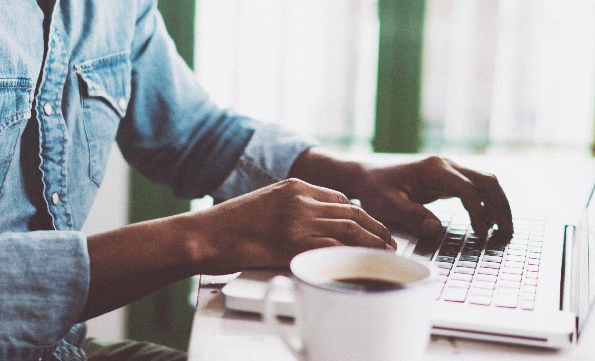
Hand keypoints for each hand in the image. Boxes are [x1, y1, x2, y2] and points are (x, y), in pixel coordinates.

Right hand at [191, 178, 394, 273]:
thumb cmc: (229, 226)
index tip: (372, 227)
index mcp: (294, 186)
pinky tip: (363, 263)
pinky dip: (353, 256)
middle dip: (376, 228)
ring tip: (386, 254)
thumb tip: (312, 227)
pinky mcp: (293, 243)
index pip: (339, 199)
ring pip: (350, 229)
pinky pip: (333, 248)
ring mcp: (298, 220)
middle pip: (352, 212)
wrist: (205, 235)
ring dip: (373, 243)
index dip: (361, 215)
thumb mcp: (264, 204)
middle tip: (390, 242)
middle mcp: (300, 199)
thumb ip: (290, 210)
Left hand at [290, 149, 512, 242]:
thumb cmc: (374, 190)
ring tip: (504, 232)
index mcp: (434, 170)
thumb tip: (437, 230)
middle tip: (507, 234)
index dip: (478, 213)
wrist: (366, 176)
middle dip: (501, 207)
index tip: (481, 235)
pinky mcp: (449, 179)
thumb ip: (412, 215)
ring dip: (499, 205)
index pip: (467, 189)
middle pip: (487, 181)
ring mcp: (450, 170)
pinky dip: (487, 204)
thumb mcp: (387, 205)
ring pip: (487, 183)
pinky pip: (477, 189)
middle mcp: (446, 165)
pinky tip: (487, 225)